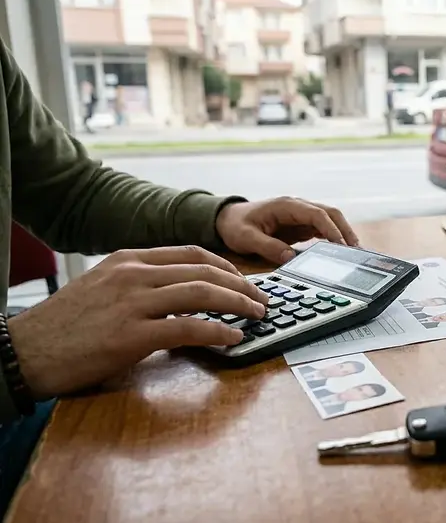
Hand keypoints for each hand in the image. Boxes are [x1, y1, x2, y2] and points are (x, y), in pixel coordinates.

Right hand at [8, 246, 268, 399]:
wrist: (25, 351)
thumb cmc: (65, 326)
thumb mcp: (103, 289)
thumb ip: (142, 286)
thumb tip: (185, 299)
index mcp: (128, 260)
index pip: (191, 253)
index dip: (226, 267)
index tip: (244, 281)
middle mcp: (133, 274)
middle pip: (204, 270)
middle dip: (242, 285)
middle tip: (262, 300)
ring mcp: (132, 303)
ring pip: (203, 293)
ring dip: (239, 305)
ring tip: (256, 316)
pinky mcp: (131, 335)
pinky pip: (189, 328)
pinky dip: (218, 332)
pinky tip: (232, 339)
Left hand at [216, 197, 358, 263]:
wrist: (227, 219)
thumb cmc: (236, 225)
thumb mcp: (246, 238)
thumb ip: (267, 247)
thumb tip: (291, 258)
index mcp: (286, 206)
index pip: (316, 214)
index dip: (331, 229)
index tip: (341, 245)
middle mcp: (298, 207)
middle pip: (330, 214)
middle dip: (345, 230)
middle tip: (356, 250)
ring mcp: (302, 216)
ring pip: (331, 220)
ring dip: (344, 233)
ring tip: (355, 253)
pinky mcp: (302, 225)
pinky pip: (324, 229)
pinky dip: (335, 238)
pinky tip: (342, 252)